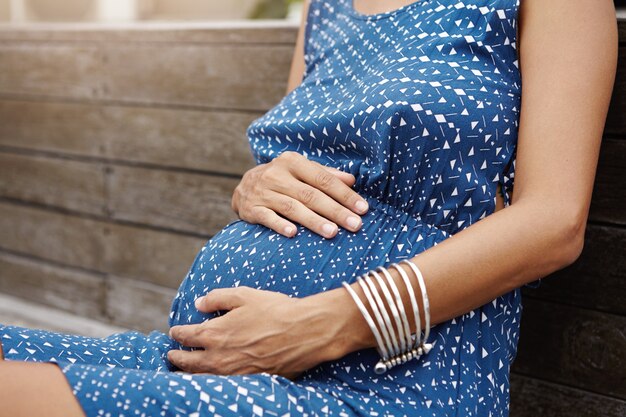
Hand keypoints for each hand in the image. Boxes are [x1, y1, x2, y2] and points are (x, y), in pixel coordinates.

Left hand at [167, 286, 352, 378]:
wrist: (305, 333)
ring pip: (203, 377)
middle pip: (189, 363)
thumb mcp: (244, 295)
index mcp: (215, 334)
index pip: (186, 336)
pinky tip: (214, 377)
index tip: (174, 332)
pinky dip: (211, 381)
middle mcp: (220, 358)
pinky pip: (223, 384)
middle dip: (177, 358)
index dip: (177, 333)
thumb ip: (217, 298)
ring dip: (191, 373)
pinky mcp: (249, 381)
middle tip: (171, 356)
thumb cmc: (276, 311)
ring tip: (185, 371)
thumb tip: (198, 303)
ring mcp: (234, 373)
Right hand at [231, 151, 368, 238]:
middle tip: (355, 225)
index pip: (323, 179)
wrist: (244, 186)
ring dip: (313, 221)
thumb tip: (352, 180)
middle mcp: (277, 174)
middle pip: (311, 195)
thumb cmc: (282, 179)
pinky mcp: (251, 208)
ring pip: (292, 208)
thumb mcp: (301, 171)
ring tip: (333, 232)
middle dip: (335, 211)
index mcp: (293, 162)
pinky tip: (293, 234)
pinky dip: (280, 225)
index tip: (362, 208)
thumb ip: (325, 175)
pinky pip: (267, 217)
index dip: (344, 194)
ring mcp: (263, 192)